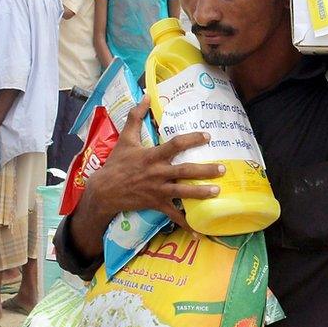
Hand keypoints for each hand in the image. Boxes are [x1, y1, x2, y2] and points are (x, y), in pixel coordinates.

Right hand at [85, 99, 223, 229]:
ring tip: (218, 192)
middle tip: (222, 168)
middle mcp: (157, 173)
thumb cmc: (117, 163)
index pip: (175, 145)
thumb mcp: (125, 138)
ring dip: (201, 193)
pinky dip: (186, 224)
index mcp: (152, 156)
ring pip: (183, 193)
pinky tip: (199, 230)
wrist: (104, 190)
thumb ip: (136, 116)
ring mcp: (157, 190)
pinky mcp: (155, 204)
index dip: (192, 140)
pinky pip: (173, 215)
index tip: (207, 136)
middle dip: (204, 170)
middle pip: (184, 171)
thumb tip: (145, 96)